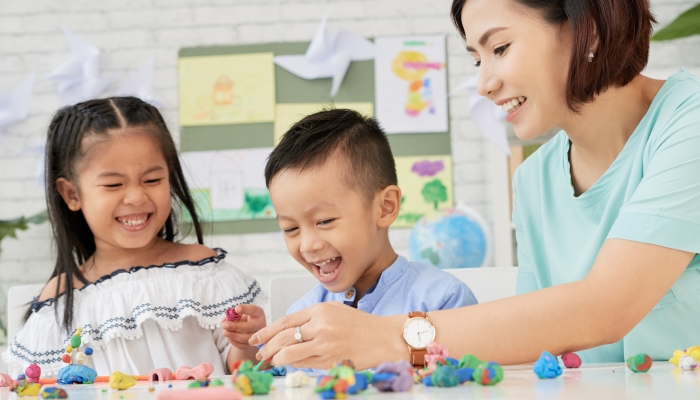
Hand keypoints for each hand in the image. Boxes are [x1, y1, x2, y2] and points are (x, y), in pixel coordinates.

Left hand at [222, 304, 266, 349]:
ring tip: (224, 332)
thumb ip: (232, 315)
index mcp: (258, 313)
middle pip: (250, 327)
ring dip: (234, 335)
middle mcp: (260, 324)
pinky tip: (228, 337)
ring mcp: (258, 336)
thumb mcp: (240, 314)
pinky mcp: (252, 345)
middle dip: (236, 326)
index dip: (246, 309)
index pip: (254, 310)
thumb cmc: (244, 319)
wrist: (248, 331)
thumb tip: (224, 320)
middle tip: (225, 325)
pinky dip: (234, 342)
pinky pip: (243, 346)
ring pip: (247, 338)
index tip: (237, 308)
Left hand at [249, 302, 406, 369]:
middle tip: (259, 353)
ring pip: (290, 353)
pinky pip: (305, 364)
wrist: (384, 337)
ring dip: (276, 359)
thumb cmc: (361, 324)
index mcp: (320, 310)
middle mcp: (320, 326)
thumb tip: (288, 331)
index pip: (285, 321)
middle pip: (283, 338)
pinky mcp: (330, 360)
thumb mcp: (334, 311)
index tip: (257, 338)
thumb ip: (311, 319)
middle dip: (267, 347)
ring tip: (269, 361)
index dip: (267, 331)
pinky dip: (294, 364)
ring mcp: (325, 344)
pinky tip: (289, 364)